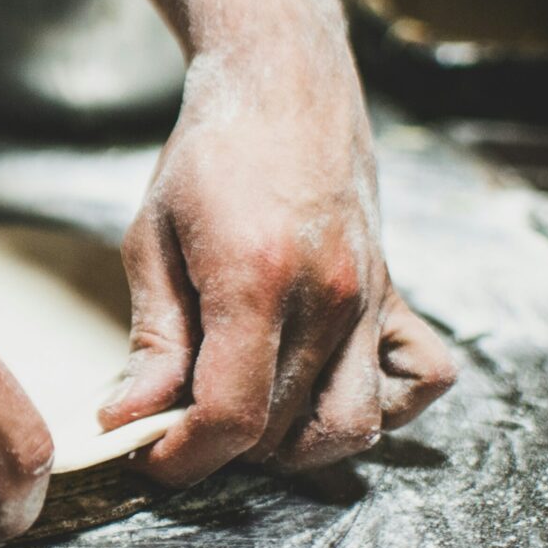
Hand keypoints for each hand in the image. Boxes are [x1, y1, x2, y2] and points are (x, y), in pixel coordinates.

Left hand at [101, 0, 455, 485]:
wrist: (283, 91)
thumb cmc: (209, 157)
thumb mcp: (152, 240)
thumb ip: (152, 338)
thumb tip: (129, 418)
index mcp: (255, 279)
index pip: (231, 414)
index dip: (185, 456)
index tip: (149, 455)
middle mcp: (327, 299)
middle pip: (280, 429)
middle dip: (217, 447)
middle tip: (172, 420)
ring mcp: (372, 299)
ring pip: (348, 425)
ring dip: (289, 444)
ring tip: (239, 413)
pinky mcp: (396, 294)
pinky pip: (418, 382)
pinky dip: (377, 407)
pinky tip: (319, 389)